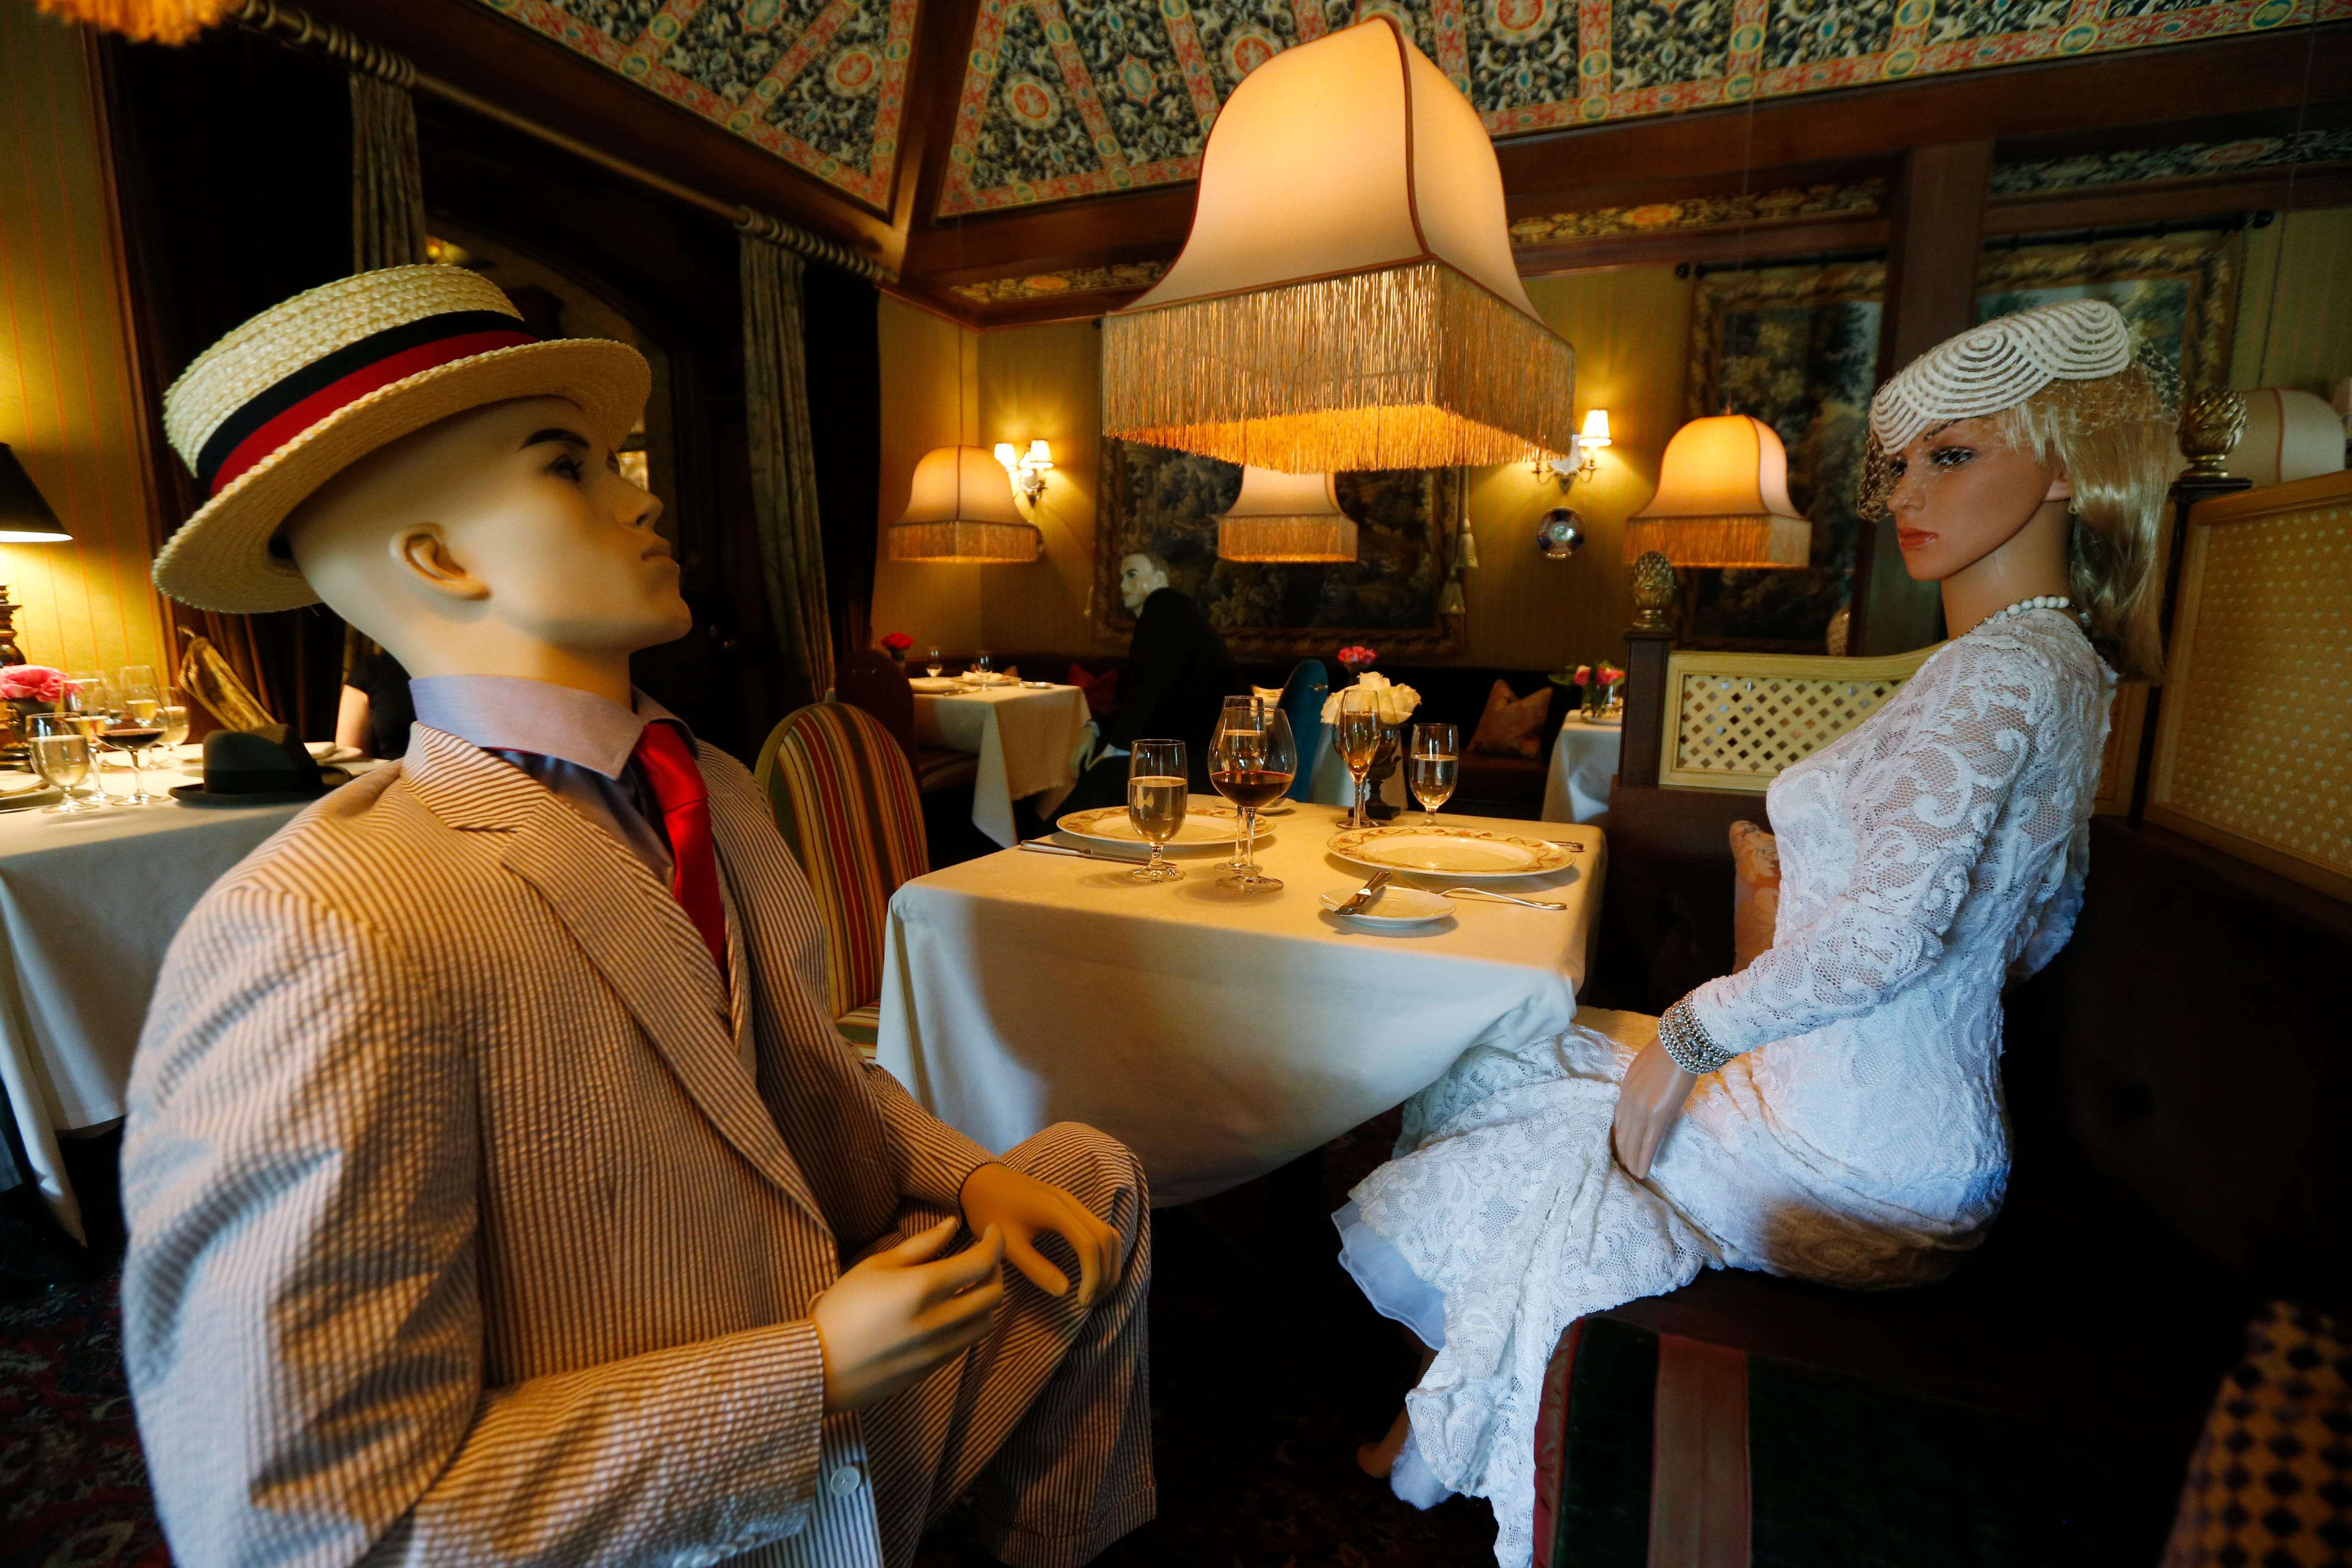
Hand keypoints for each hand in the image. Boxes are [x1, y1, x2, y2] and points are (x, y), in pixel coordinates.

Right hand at [812, 1218, 1003, 1413]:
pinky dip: (970, 1322)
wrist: (818, 1365)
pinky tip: (952, 1310)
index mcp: (922, 1288)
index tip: (991, 1231)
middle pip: (993, 1294)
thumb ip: (921, 1245)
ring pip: (986, 1322)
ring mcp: (938, 1349)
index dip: (995, 1243)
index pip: (981, 1262)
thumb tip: (952, 1225)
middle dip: (996, 1269)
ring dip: (987, 1299)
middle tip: (983, 1255)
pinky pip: (966, 1342)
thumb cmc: (842, 1308)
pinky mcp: (932, 1369)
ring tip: (971, 1284)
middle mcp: (938, 1321)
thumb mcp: (876, 1266)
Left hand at [960, 1162, 1121, 1306]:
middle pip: (1107, 1239)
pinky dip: (1104, 1254)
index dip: (1093, 1276)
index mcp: (1056, 1210)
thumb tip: (1065, 1291)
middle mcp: (1072, 1203)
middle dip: (1105, 1274)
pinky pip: (1101, 1230)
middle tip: (1089, 1301)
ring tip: (1094, 1291)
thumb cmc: (989, 1211)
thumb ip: (1035, 1268)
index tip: (1082, 1302)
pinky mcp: (1073, 1207)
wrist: (981, 1180)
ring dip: (1108, 1264)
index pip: (1089, 1245)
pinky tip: (1092, 1273)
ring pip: (1109, 1234)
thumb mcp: (1007, 1245)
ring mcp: (1075, 1203)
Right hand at [1069, 721, 1098, 776]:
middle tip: (1075, 779)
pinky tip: (1073, 768)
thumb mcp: (1091, 749)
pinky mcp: (1073, 749)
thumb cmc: (1091, 740)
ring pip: (1070, 761)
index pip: (1076, 763)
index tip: (1077, 777)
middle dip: (1073, 771)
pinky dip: (1071, 764)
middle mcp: (1075, 751)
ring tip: (1073, 775)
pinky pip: (1070, 758)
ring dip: (1071, 768)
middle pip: (1071, 763)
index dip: (1076, 771)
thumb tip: (1087, 768)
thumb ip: (1089, 758)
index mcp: (1080, 751)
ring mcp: (1073, 750)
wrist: (1087, 731)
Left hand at [1610, 1039, 1697, 1180]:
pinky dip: (1643, 1159)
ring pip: (1631, 1142)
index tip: (1619, 1148)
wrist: (1678, 1045)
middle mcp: (1629, 1101)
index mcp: (1625, 1089)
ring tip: (1632, 1174)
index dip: (1618, 1136)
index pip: (1617, 1120)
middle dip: (1621, 1152)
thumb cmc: (1666, 1052)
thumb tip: (1644, 1096)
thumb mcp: (1642, 1069)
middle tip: (1623, 1168)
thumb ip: (1639, 1086)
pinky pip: (1648, 1143)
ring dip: (1631, 1160)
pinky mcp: (1657, 1116)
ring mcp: (1641, 1110)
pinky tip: (1642, 1171)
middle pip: (1621, 1134)